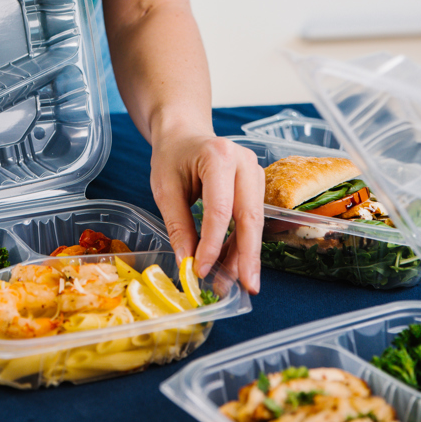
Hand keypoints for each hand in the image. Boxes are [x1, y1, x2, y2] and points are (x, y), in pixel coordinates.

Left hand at [150, 132, 264, 294]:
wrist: (184, 133)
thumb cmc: (172, 156)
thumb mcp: (165, 188)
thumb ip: (178, 224)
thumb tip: (187, 262)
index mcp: (218, 156)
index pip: (219, 209)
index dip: (212, 244)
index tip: (202, 270)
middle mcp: (244, 162)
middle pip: (248, 216)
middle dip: (247, 255)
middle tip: (247, 287)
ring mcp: (254, 172)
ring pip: (253, 222)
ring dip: (243, 254)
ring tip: (231, 282)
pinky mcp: (256, 185)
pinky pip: (251, 219)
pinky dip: (241, 243)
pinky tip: (231, 265)